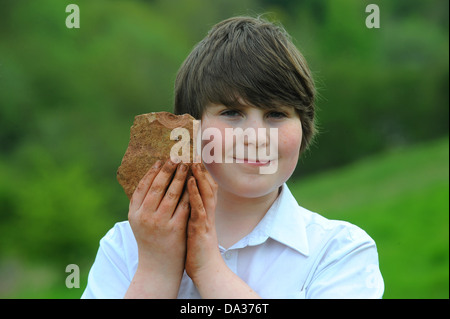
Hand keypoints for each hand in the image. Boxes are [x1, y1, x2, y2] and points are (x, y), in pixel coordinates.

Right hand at [125, 159, 189, 297]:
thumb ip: (140, 201)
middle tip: (177, 157)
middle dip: (168, 169)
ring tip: (186, 165)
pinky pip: (184, 205)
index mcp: (134, 213)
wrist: (158, 265)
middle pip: (158, 187)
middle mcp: (146, 216)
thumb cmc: (149, 238)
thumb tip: (149, 176)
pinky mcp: (176, 228)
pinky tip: (194, 182)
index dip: (152, 172)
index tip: (161, 160)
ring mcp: (161, 222)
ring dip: (180, 177)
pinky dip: (189, 192)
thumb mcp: (138, 220)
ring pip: (172, 193)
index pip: (143, 186)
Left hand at [184, 163, 260, 297]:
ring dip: (200, 175)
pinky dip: (196, 193)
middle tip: (195, 151)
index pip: (204, 187)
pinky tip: (192, 182)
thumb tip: (184, 198)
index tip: (194, 156)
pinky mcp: (202, 227)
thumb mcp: (194, 225)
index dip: (201, 171)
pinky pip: (199, 207)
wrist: (206, 268)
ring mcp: (206, 218)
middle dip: (201, 168)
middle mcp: (207, 211)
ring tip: (193, 159)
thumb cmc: (197, 247)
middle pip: (207, 185)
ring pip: (205, 192)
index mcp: (204, 210)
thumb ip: (192, 210)